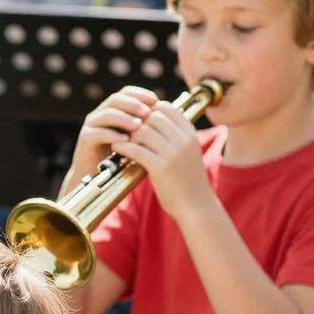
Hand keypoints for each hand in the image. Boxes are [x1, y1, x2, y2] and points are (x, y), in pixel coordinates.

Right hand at [69, 86, 157, 181]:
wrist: (101, 178)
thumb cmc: (124, 157)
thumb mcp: (137, 137)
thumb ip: (147, 124)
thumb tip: (169, 111)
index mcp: (114, 109)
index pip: (126, 92)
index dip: (140, 94)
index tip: (156, 100)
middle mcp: (101, 113)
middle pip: (116, 100)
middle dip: (133, 104)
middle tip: (148, 112)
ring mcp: (92, 125)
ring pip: (107, 114)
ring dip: (124, 118)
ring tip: (138, 126)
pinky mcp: (85, 139)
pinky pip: (98, 133)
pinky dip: (113, 135)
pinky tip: (126, 141)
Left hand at [114, 98, 211, 219]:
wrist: (196, 205)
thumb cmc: (187, 179)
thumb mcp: (188, 151)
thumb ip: (175, 135)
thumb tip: (152, 118)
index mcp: (190, 133)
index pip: (166, 108)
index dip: (149, 110)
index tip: (139, 119)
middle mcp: (183, 140)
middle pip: (153, 116)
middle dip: (137, 121)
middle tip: (125, 129)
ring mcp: (173, 153)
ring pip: (142, 131)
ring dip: (128, 134)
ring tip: (120, 140)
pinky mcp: (160, 168)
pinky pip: (136, 150)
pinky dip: (123, 147)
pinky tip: (117, 149)